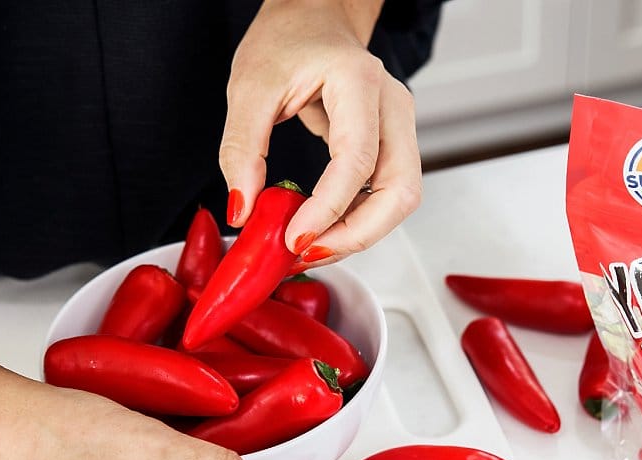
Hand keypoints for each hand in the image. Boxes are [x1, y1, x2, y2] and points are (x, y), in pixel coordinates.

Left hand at [220, 0, 421, 267]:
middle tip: (306, 253)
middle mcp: (393, 107)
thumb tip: (242, 211)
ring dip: (359, 234)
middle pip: (399, 192)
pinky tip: (322, 231)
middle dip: (356, 235)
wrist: (313, 19)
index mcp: (359, 81)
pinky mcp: (393, 146)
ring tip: (310, 248)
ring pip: (400, 200)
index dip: (329, 208)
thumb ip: (242, 150)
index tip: (293, 238)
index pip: (357, 160)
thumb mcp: (249, 88)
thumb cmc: (286, 42)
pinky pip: (386, 196)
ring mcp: (400, 128)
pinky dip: (356, 221)